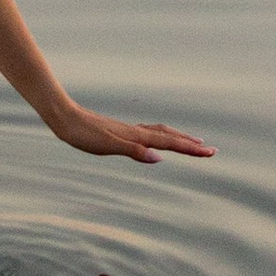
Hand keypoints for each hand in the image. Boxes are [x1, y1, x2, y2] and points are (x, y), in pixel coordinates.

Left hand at [44, 101, 213, 165]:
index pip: (170, 144)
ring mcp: (129, 130)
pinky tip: (154, 140)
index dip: (191, 149)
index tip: (211, 153)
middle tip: (210, 150)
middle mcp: (136, 131)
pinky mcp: (120, 131)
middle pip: (170, 136)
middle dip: (190, 143)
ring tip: (191, 142)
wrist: (65, 117)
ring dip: (178, 138)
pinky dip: (161, 136)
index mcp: (137, 136)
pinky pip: (148, 133)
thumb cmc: (83, 134)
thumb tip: (159, 158)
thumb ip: (134, 151)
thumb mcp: (107, 146)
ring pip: (160, 133)